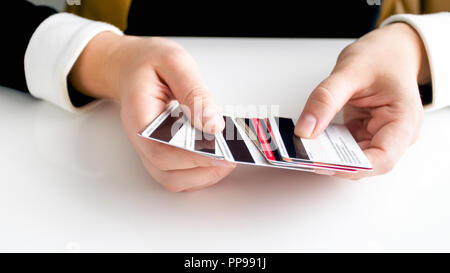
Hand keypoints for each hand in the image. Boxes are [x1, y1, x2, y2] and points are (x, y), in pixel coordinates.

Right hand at [70, 33, 235, 191]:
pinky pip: (179, 173)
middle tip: (232, 155)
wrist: (130, 65)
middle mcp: (142, 140)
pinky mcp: (163, 151)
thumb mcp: (174, 63)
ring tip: (228, 157)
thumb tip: (213, 124)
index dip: (193, 157)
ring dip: (203, 175)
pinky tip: (218, 155)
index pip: (162, 151)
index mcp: (139, 118)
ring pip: (174, 179)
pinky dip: (200, 171)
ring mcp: (151, 148)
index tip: (222, 152)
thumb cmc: (149, 63)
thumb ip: (194, 92)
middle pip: (168, 173)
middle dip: (203, 170)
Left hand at [295, 23, 428, 178]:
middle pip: (366, 162)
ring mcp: (379, 134)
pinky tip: (311, 140)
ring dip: (329, 155)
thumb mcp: (350, 71)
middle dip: (336, 163)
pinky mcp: (364, 132)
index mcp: (404, 120)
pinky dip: (328, 145)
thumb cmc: (381, 56)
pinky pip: (344, 146)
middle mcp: (395, 134)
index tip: (323, 163)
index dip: (353, 167)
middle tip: (306, 156)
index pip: (382, 159)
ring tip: (304, 149)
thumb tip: (305, 130)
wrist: (389, 48)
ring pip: (352, 158)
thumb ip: (326, 99)